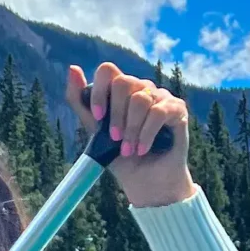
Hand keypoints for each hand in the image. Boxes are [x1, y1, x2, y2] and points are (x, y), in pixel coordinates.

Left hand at [67, 63, 192, 208]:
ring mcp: (160, 96)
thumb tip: (72, 68)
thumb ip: (81, 102)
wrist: (146, 182)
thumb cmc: (121, 157)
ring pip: (140, 99)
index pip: (107, 71)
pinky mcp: (177, 108)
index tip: (98, 117)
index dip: (99, 91)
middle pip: (123, 82)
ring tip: (129, 150)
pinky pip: (158, 112)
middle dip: (115, 115)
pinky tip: (142, 149)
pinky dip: (146, 134)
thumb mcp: (94, 131)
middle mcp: (141, 88)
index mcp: (120, 91)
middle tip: (115, 139)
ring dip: (131, 129)